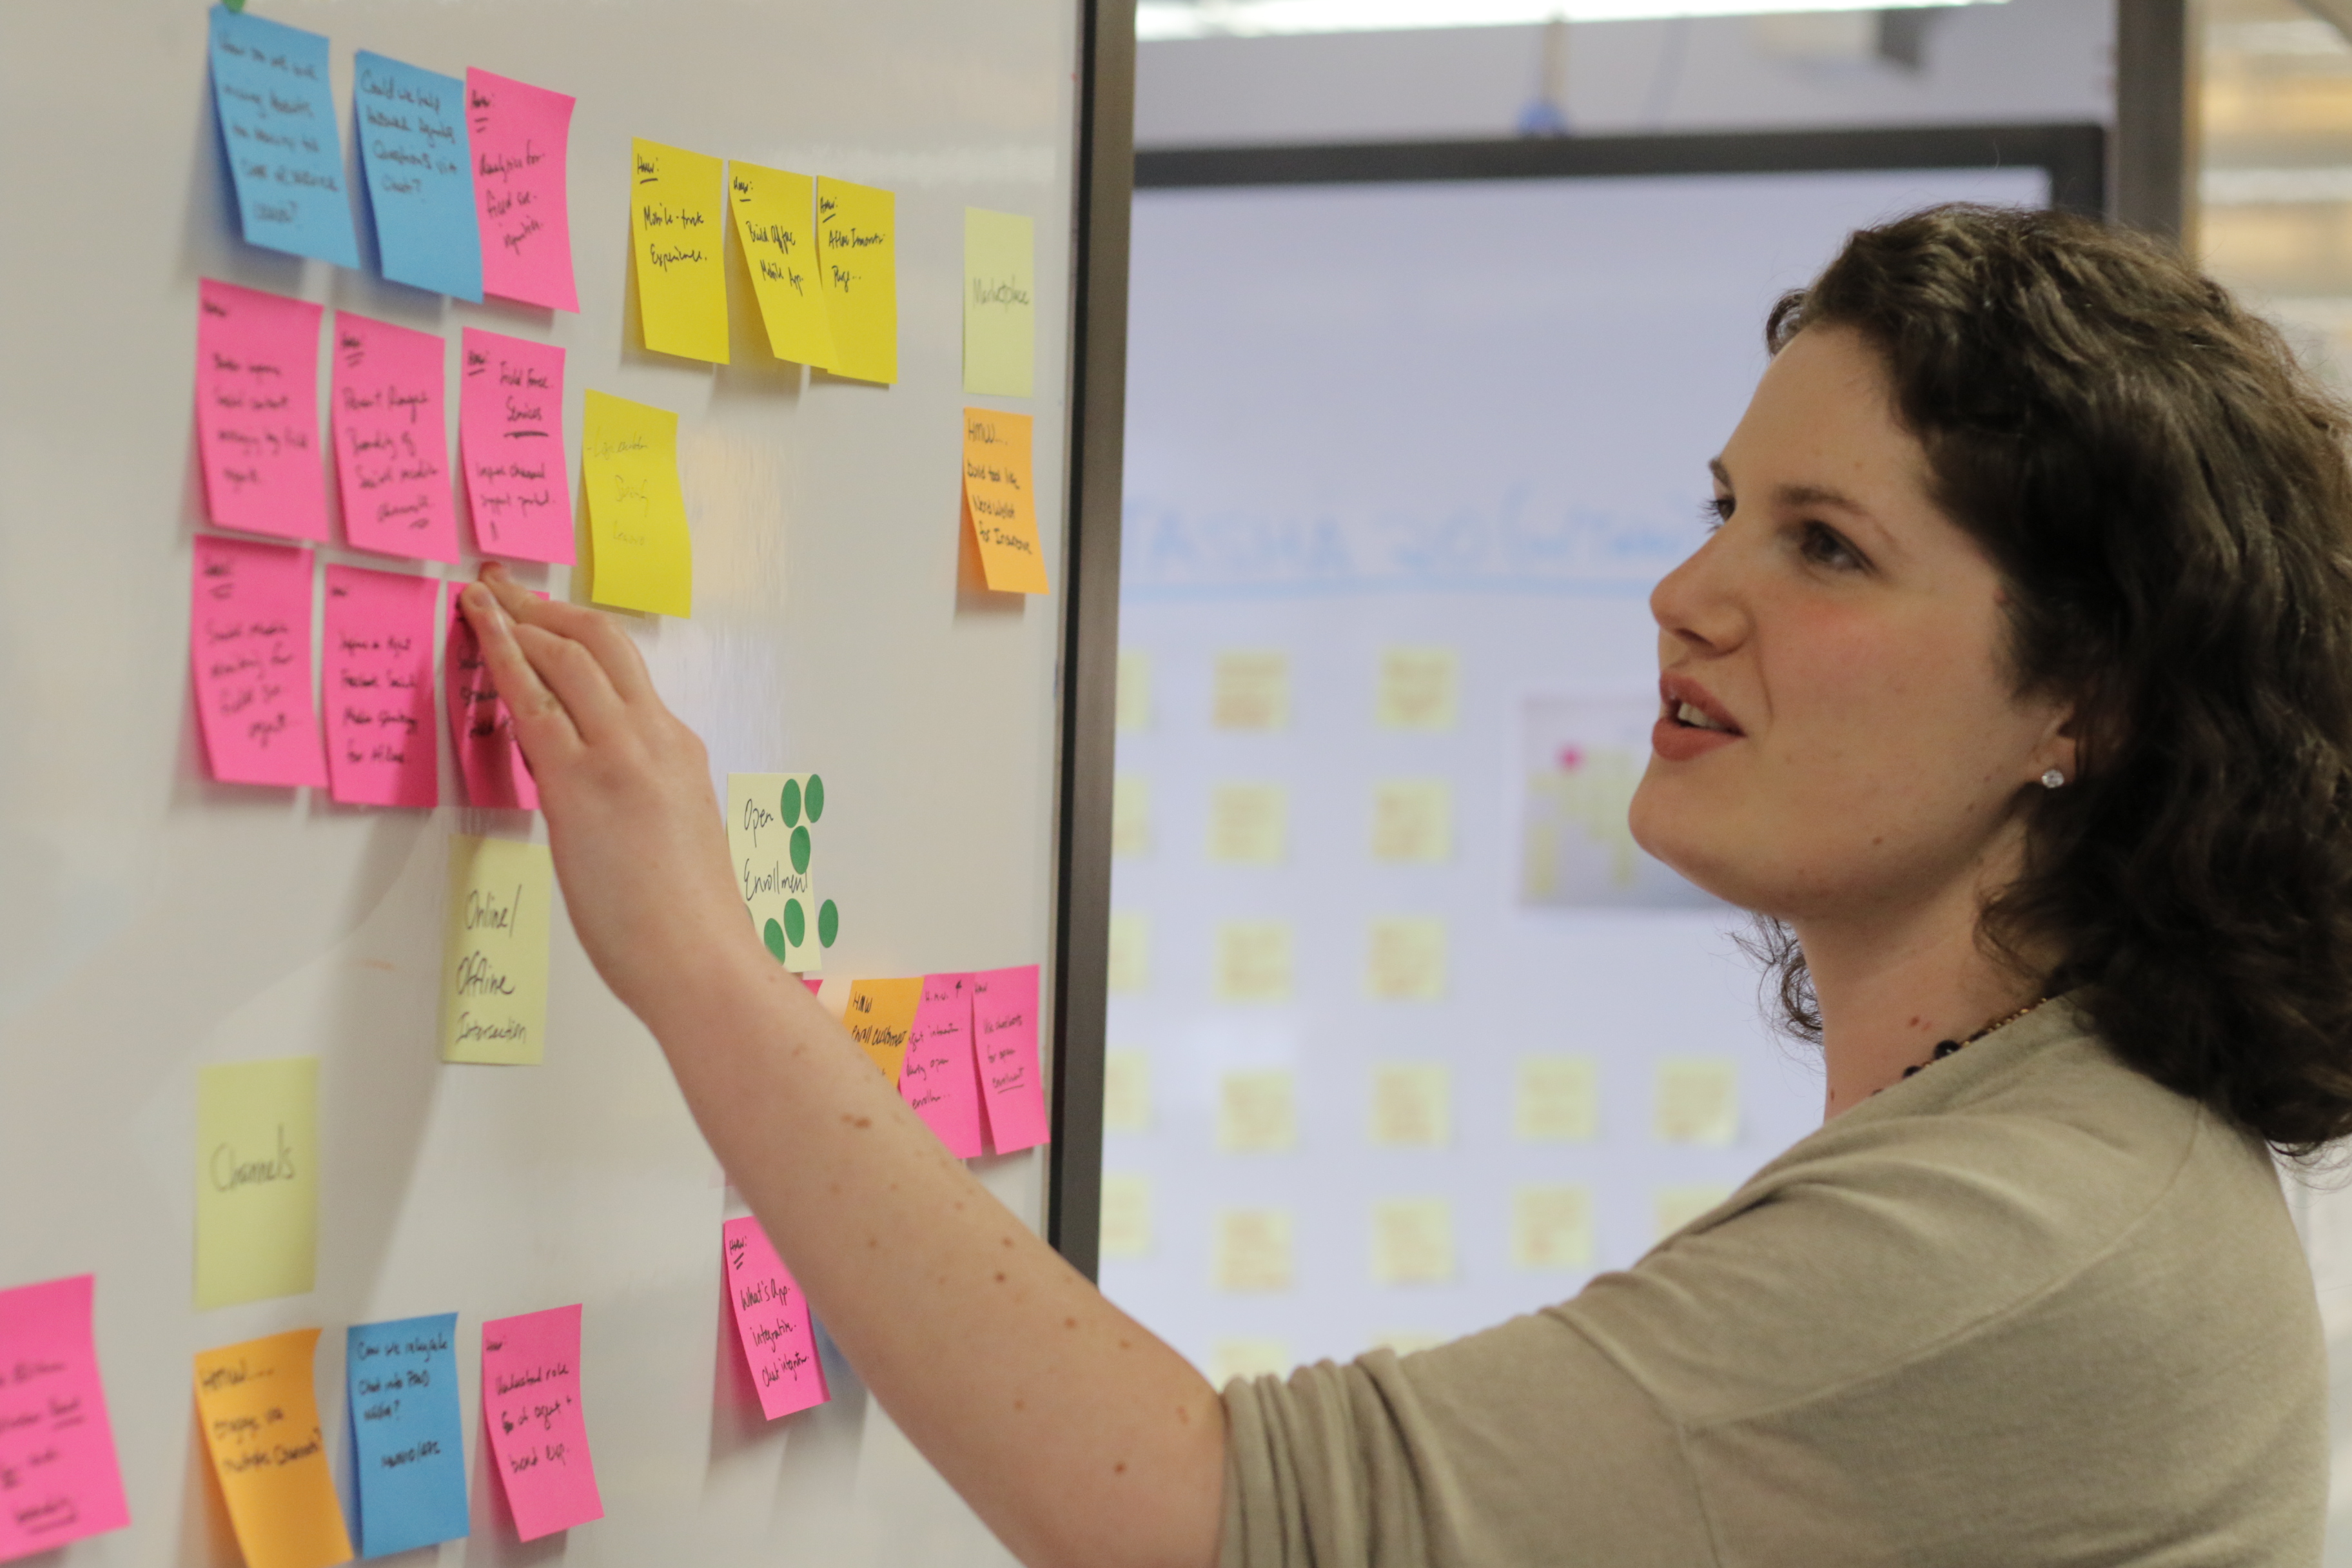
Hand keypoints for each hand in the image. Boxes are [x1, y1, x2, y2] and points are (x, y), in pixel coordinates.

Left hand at [457, 565, 755, 1022]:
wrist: (702, 961)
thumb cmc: (688, 922)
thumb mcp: (674, 836)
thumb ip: (638, 798)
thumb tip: (589, 789)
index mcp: (679, 751)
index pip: (624, 675)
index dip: (577, 634)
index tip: (546, 614)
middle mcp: (654, 738)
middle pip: (601, 642)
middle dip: (547, 605)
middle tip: (507, 583)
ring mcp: (621, 754)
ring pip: (568, 654)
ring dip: (519, 616)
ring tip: (482, 596)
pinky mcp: (580, 782)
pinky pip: (534, 699)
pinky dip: (503, 652)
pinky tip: (479, 628)